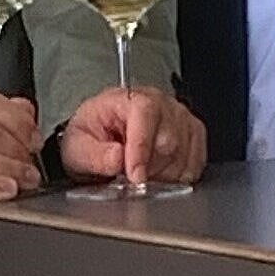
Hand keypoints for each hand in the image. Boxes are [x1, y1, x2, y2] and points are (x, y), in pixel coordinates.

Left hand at [60, 87, 206, 187]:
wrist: (102, 136)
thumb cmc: (92, 135)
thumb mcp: (78, 147)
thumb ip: (95, 154)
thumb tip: (116, 158)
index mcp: (129, 98)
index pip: (144, 115)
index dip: (141, 149)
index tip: (135, 175)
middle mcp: (160, 103)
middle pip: (168, 141)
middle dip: (149, 169)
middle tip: (128, 176)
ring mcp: (180, 117)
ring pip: (183, 155)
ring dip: (162, 175)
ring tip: (142, 172)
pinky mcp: (193, 133)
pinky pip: (196, 162)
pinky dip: (179, 177)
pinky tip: (160, 174)